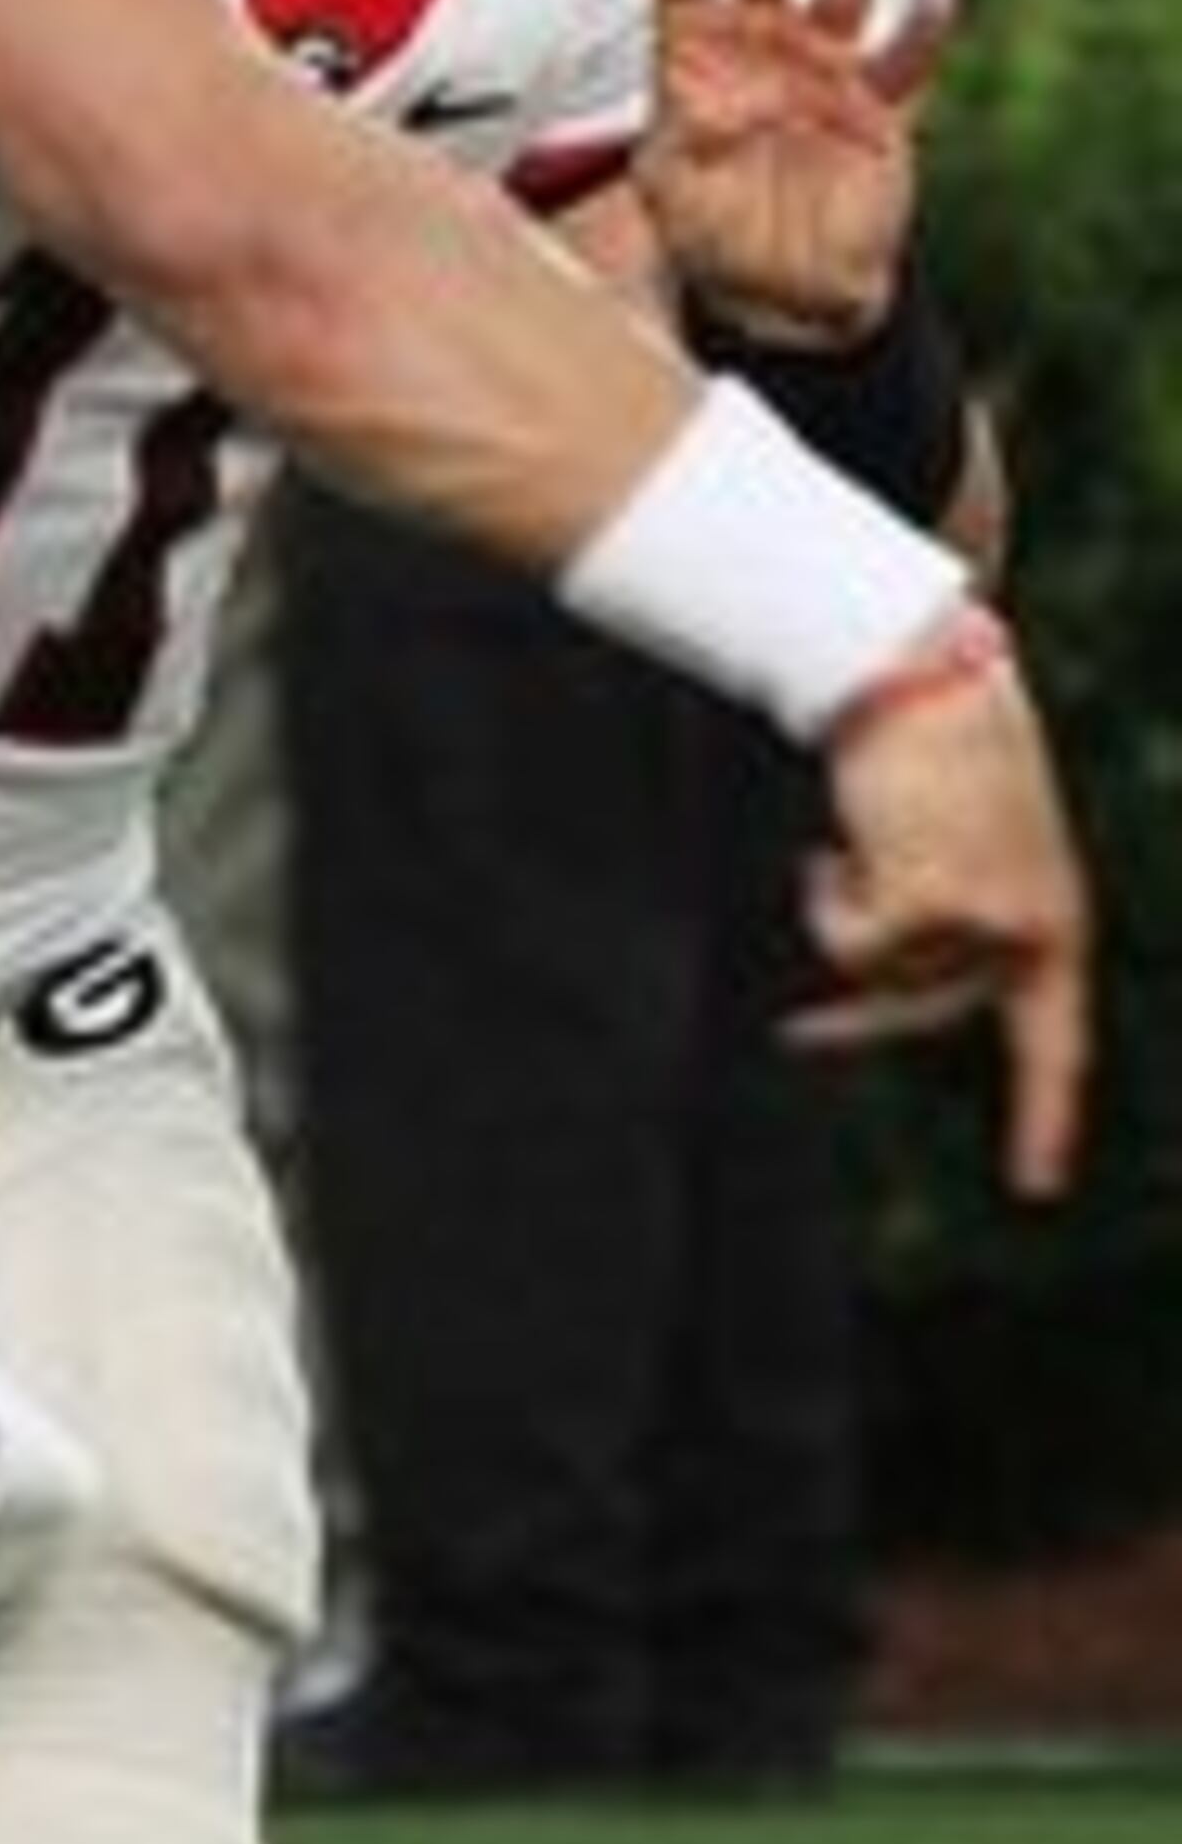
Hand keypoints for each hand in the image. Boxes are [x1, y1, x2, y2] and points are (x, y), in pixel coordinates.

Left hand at [634, 0, 944, 344]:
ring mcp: (825, 69)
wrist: (782, 291)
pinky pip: (907, 58)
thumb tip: (665, 101)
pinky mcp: (878, 105)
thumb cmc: (712, 234)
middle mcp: (764, 47)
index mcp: (699, 57)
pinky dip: (926, 26)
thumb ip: (664, 135)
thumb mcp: (667, 185)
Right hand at [802, 625, 1092, 1202]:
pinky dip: (826, 896)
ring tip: (833, 848)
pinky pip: (851, 941)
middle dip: (856, 1025)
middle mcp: (1037, 922)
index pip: (1053, 1030)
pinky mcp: (939, 900)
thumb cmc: (928, 723)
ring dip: (838, 914)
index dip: (1042, 1111)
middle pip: (934, 1012)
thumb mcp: (958, 820)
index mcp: (1053, 906)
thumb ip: (943, 893)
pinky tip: (831, 842)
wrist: (914, 658)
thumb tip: (865, 972)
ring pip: (882, 973)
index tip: (1034, 1185)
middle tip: (790, 1038)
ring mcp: (993, 916)